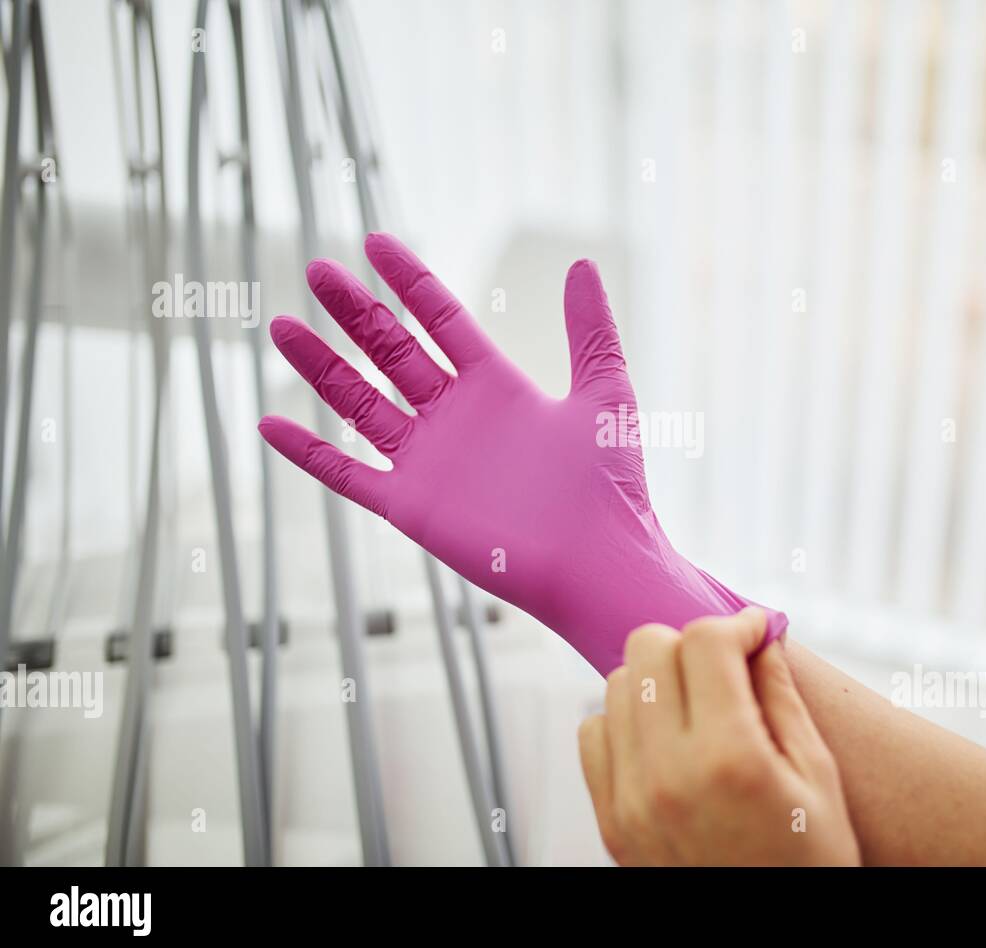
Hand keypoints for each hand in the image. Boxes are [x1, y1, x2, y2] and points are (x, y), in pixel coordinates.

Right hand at [259, 233, 785, 674]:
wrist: (596, 561)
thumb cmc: (609, 484)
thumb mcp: (604, 390)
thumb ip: (590, 329)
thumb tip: (583, 264)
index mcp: (497, 386)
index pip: (440, 320)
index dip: (409, 281)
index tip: (374, 242)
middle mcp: (455, 418)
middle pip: (392, 352)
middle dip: (354, 311)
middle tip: (316, 269)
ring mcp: (428, 461)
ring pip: (360, 403)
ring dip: (321, 367)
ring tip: (281, 326)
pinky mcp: (410, 505)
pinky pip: (347, 473)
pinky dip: (308, 451)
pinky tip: (270, 423)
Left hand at [578, 609, 859, 864]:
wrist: (772, 942)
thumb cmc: (807, 865)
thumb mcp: (817, 777)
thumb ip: (781, 695)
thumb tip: (759, 635)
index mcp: (729, 759)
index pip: (704, 641)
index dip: (736, 623)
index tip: (754, 632)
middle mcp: (666, 776)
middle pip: (650, 648)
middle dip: (693, 644)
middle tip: (727, 667)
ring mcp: (628, 800)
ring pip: (617, 684)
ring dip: (658, 679)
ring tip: (699, 704)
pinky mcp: (611, 821)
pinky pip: (593, 733)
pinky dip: (625, 721)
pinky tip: (666, 738)